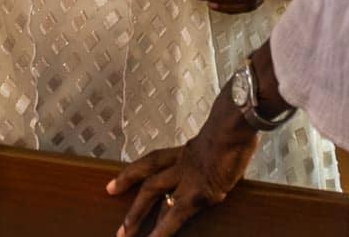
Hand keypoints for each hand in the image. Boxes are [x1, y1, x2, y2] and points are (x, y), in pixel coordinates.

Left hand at [107, 89, 257, 236]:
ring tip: (125, 235)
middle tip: (120, 225)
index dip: (132, 173)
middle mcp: (182, 164)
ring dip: (138, 216)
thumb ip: (214, 150)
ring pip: (154, 195)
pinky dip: (164, 231)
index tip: (113, 186)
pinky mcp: (199, 192)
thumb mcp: (219, 136)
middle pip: (149, 182)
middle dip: (134, 204)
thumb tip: (222, 157)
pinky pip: (177, 215)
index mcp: (186, 151)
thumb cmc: (233, 125)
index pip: (153, 162)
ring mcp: (188, 178)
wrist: (235, 123)